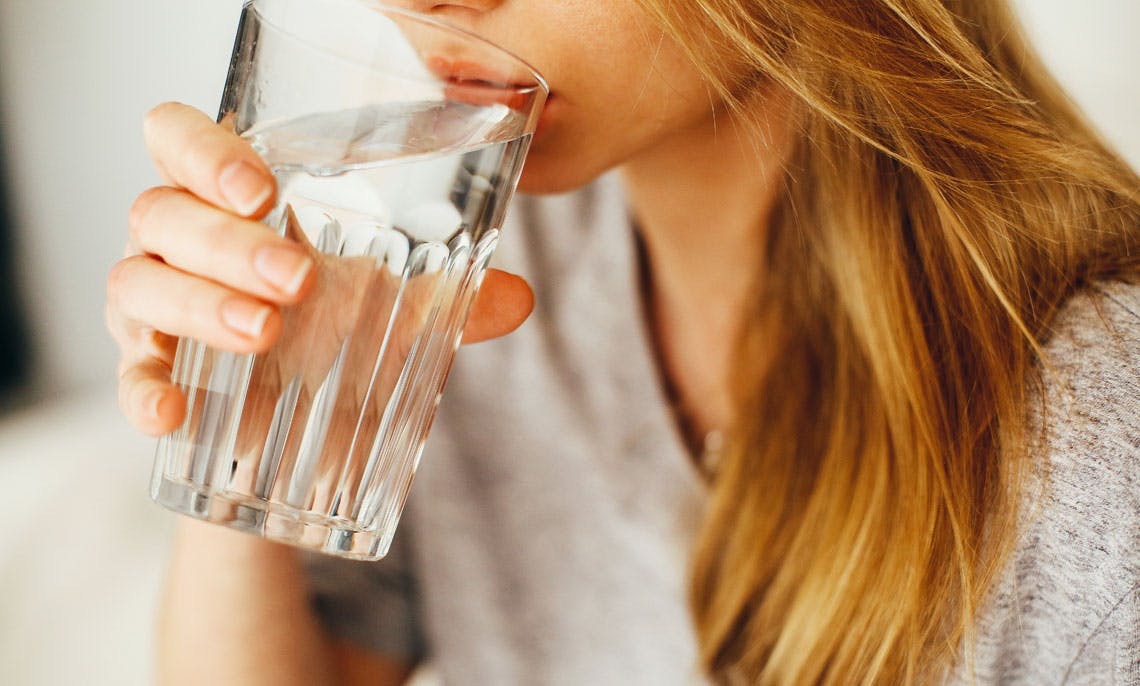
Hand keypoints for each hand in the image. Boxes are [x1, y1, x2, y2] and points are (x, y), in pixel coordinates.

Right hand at [107, 102, 532, 437]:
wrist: (297, 430)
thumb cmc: (333, 334)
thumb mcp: (393, 310)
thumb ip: (450, 299)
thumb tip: (520, 298)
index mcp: (230, 201)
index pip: (179, 139)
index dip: (205, 150)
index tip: (263, 189)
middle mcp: (178, 241)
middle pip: (162, 210)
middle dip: (227, 241)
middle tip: (297, 279)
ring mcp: (152, 305)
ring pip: (137, 281)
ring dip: (199, 304)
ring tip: (266, 333)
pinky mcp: (148, 371)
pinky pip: (127, 374)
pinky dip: (143, 389)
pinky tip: (172, 413)